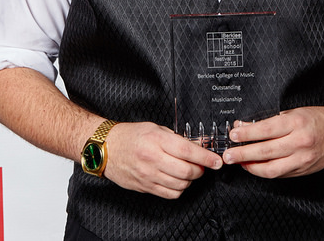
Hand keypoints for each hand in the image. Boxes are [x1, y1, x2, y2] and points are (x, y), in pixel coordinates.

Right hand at [102, 122, 222, 198]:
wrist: (107, 148)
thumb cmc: (131, 135)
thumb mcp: (155, 128)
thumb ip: (178, 138)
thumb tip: (201, 144)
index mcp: (157, 140)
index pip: (188, 151)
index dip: (206, 157)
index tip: (216, 161)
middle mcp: (153, 159)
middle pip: (187, 171)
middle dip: (200, 170)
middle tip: (201, 165)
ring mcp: (148, 175)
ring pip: (180, 184)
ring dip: (190, 180)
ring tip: (188, 171)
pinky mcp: (145, 187)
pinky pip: (170, 194)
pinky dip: (179, 189)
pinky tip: (177, 180)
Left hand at [221, 107, 323, 177]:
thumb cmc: (318, 119)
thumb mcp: (294, 112)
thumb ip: (271, 121)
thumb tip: (246, 126)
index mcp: (296, 123)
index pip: (266, 130)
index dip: (247, 134)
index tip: (233, 135)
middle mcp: (300, 143)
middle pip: (265, 151)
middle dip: (242, 154)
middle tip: (228, 155)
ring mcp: (302, 159)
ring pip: (271, 169)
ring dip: (251, 167)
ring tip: (239, 163)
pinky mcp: (303, 171)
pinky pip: (279, 174)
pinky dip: (265, 171)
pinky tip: (255, 167)